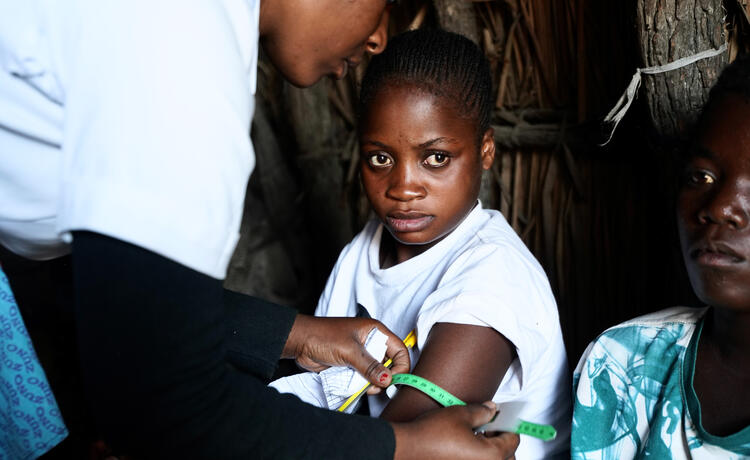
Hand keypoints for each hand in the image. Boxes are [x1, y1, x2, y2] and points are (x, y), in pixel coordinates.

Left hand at [282, 315, 409, 390]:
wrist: (299, 342)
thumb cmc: (322, 336)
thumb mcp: (349, 351)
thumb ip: (369, 366)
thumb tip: (387, 379)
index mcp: (375, 331)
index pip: (399, 349)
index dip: (401, 365)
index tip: (394, 380)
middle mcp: (371, 342)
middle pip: (390, 363)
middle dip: (386, 377)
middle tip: (377, 386)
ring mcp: (361, 354)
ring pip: (377, 373)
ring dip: (374, 383)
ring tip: (365, 387)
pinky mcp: (352, 365)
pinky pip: (365, 377)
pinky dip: (364, 385)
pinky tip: (357, 387)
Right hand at [391, 402, 519, 459]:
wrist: (407, 448)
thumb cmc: (430, 435)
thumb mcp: (461, 414)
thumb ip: (482, 412)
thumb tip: (491, 410)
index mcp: (491, 456)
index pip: (512, 440)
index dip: (509, 424)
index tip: (504, 417)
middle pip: (507, 456)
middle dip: (503, 440)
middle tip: (492, 425)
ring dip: (491, 449)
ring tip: (478, 433)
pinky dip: (478, 456)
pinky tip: (467, 444)